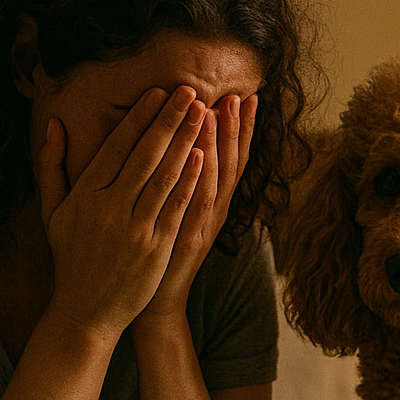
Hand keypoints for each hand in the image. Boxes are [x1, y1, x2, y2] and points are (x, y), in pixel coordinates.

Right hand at [32, 86, 208, 340]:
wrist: (85, 311)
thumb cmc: (70, 257)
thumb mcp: (52, 211)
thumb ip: (51, 166)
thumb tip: (54, 123)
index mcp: (84, 195)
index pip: (116, 147)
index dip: (139, 118)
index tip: (158, 92)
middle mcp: (108, 208)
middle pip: (144, 155)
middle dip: (168, 120)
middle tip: (189, 91)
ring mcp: (134, 229)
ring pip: (163, 177)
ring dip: (185, 142)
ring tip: (203, 115)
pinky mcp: (155, 248)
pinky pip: (175, 208)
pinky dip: (189, 181)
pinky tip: (204, 156)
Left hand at [135, 93, 258, 329]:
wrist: (155, 304)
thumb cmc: (158, 256)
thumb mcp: (175, 215)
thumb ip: (181, 183)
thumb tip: (184, 145)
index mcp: (210, 202)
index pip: (229, 157)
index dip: (240, 129)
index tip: (245, 96)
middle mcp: (213, 212)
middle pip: (230, 163)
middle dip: (235, 129)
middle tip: (238, 95)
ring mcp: (202, 226)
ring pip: (214, 179)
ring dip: (216, 145)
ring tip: (215, 111)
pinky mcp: (186, 241)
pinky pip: (194, 204)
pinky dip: (197, 178)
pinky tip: (197, 154)